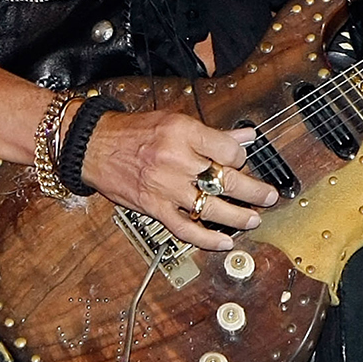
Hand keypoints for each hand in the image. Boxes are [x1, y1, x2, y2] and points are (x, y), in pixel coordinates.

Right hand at [80, 110, 279, 250]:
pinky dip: (206, 238)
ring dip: (237, 217)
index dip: (241, 158)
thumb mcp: (176, 120)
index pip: (228, 151)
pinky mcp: (153, 208)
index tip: (242, 162)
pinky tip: (224, 241)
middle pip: (225, 180)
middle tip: (269, 197)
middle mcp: (176, 161)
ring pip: (210, 207)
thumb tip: (246, 136)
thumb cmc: (134, 132)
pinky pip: (184, 228)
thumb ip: (213, 133)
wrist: (93, 146)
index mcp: (184, 134)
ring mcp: (165, 187)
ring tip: (253, 218)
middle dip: (253, 191)